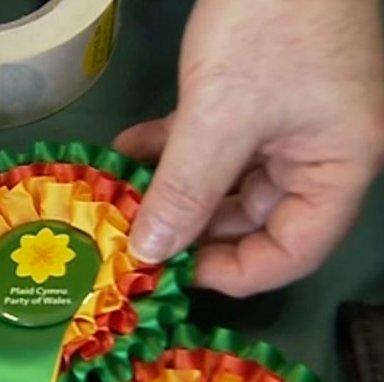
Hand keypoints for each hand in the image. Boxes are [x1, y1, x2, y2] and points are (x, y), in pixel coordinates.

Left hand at [116, 0, 383, 296]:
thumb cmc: (267, 27)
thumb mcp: (220, 116)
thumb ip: (186, 188)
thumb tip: (151, 252)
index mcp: (338, 167)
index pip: (295, 250)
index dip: (237, 272)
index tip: (176, 273)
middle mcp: (318, 153)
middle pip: (256, 218)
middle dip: (194, 229)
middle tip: (135, 238)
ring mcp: (288, 124)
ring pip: (228, 181)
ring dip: (177, 190)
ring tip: (124, 200)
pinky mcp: (258, 96)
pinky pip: (216, 141)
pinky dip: (175, 149)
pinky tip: (130, 151)